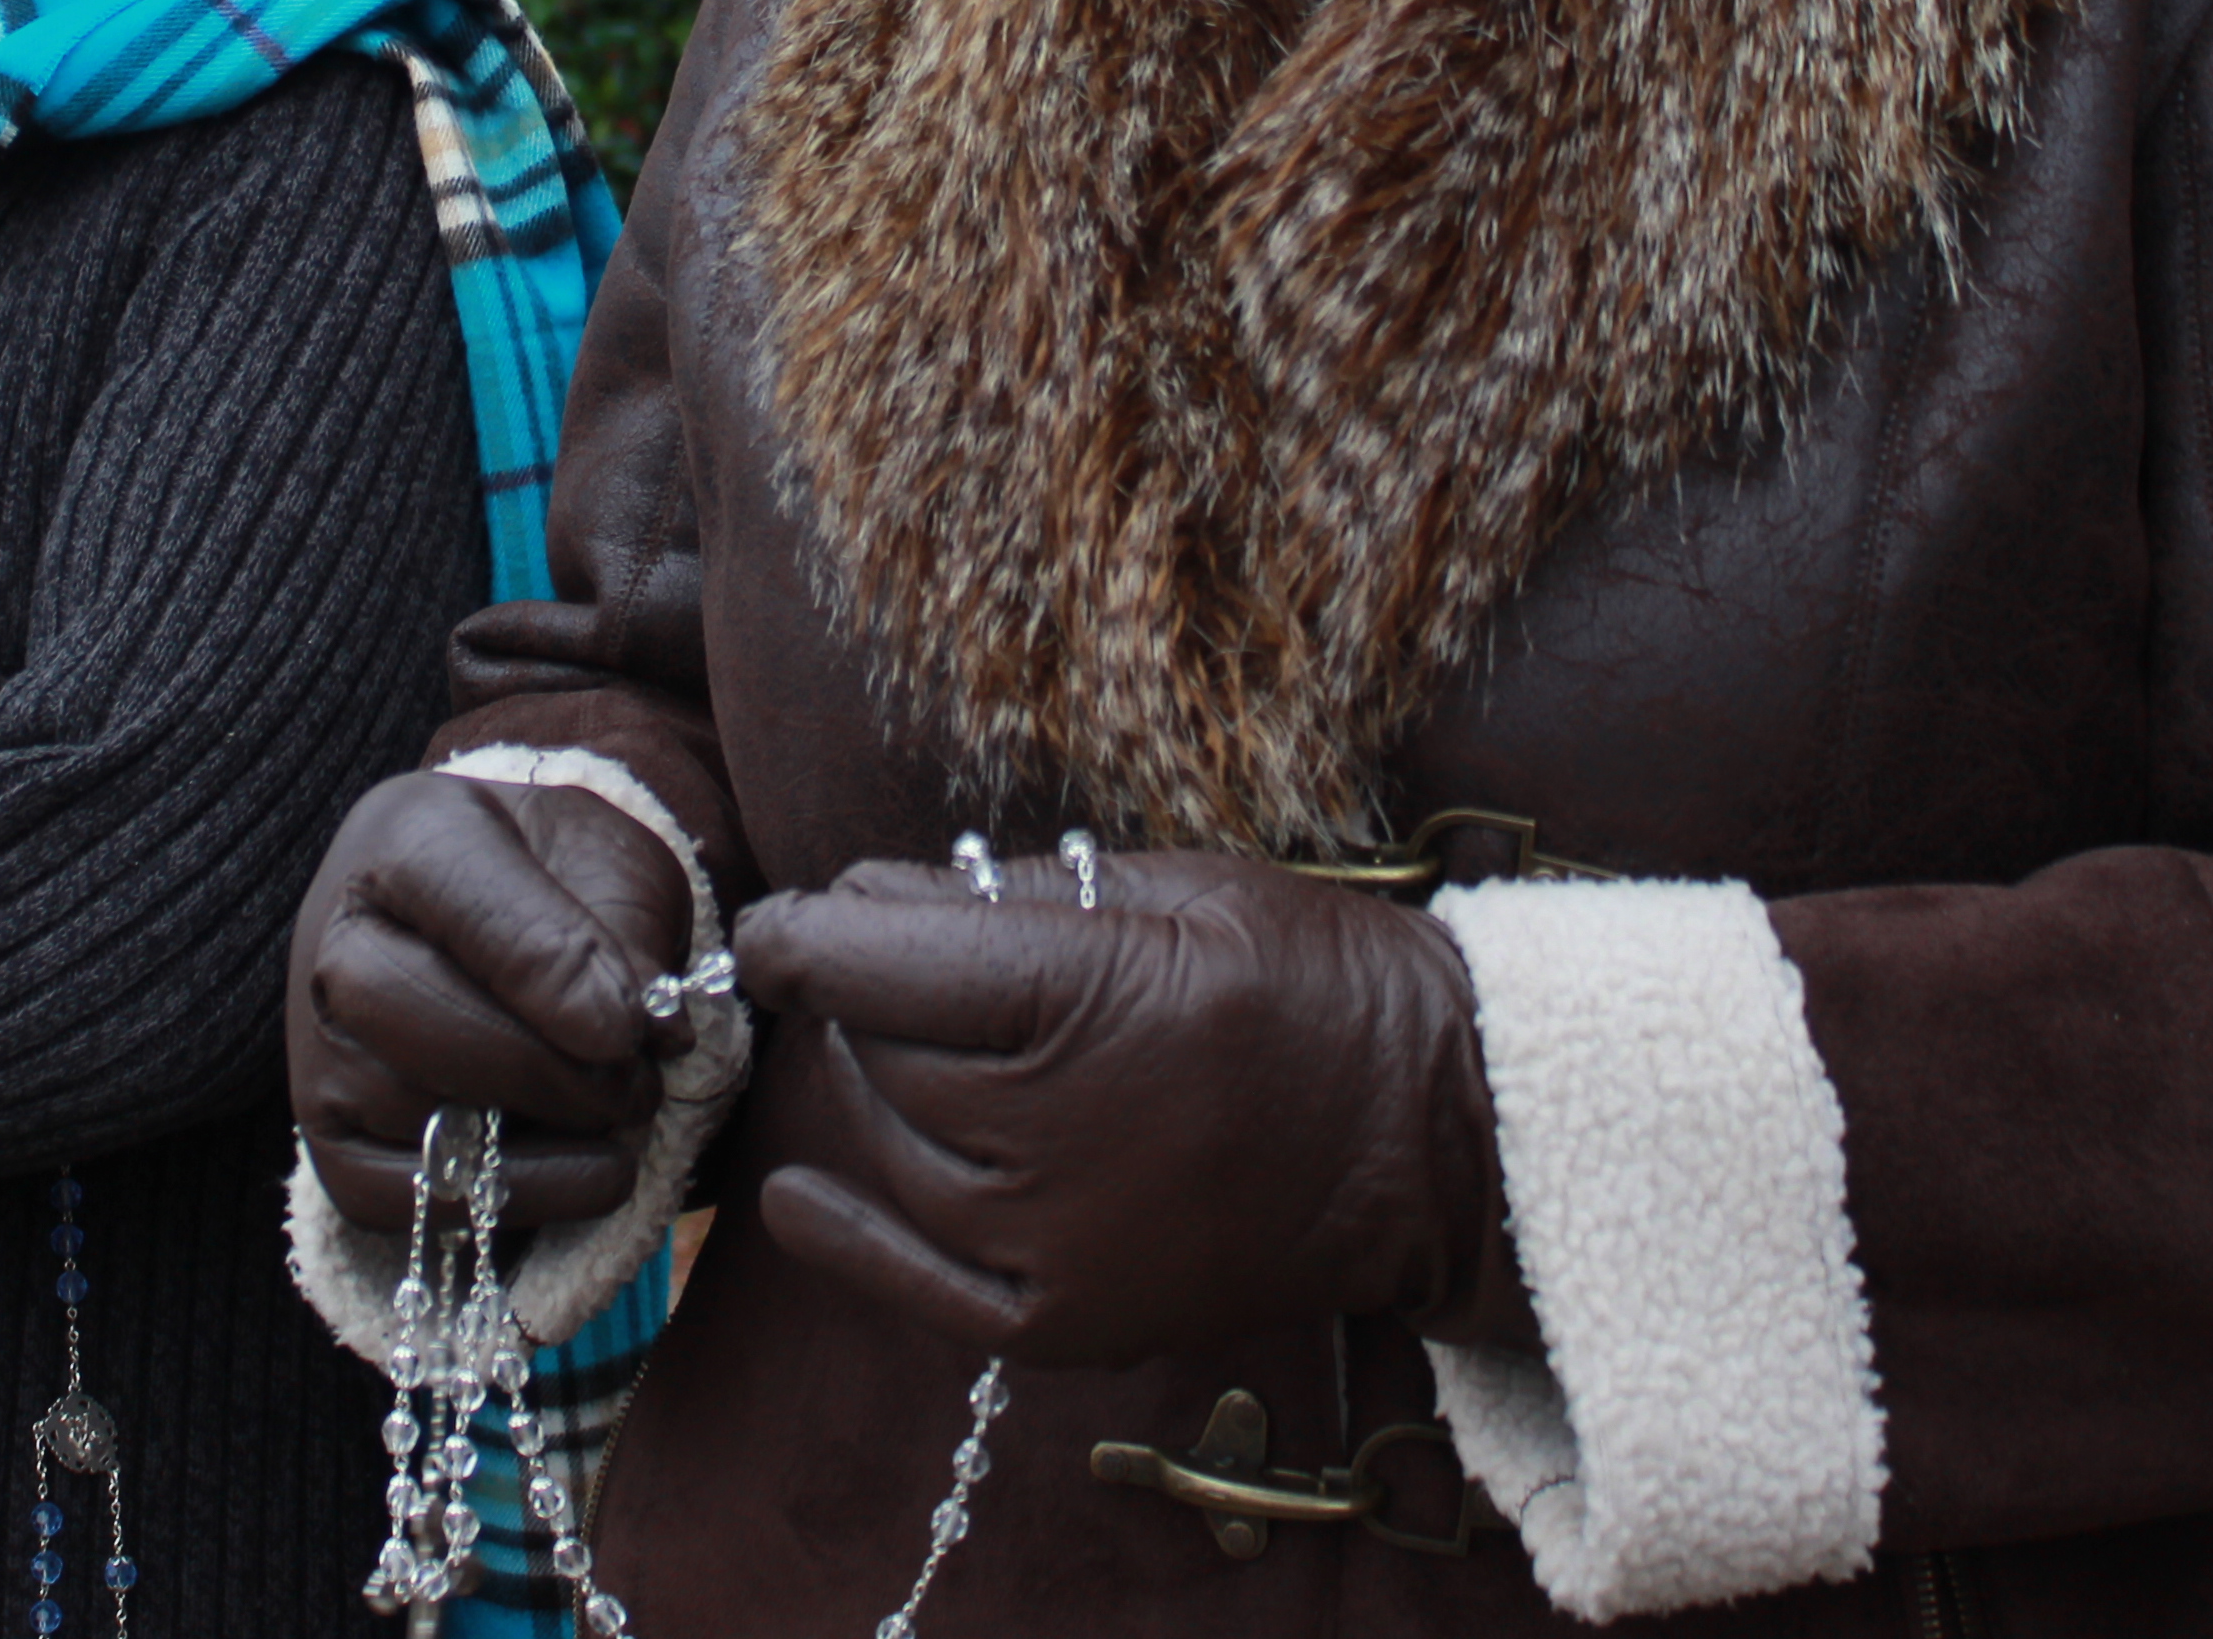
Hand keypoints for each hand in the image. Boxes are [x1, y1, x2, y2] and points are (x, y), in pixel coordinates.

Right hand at [291, 770, 694, 1232]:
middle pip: (408, 1010)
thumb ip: (625, 928)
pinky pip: (403, 1199)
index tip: (625, 1027)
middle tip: (635, 1083)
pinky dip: (505, 1199)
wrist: (499, 923)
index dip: (546, 966)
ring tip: (613, 1111)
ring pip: (413, 1110)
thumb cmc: (561, 887)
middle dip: (546, 1069)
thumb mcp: (612, 864)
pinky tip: (576, 1170)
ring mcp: (318, 1050)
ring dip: (541, 1134)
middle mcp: (334, 940)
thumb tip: (647, 1034)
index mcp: (409, 836)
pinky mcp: (331, 1145)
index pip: (460, 891)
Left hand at [731, 846, 1502, 1369]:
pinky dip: (847, 1236)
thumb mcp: (1172, 890)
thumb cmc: (1309, 982)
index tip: (778, 922)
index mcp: (1078, 998)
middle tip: (915, 962)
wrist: (1435, 1136)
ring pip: (894, 1146)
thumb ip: (1009, 895)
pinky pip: (916, 1282)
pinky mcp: (1068, 1323)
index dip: (802, 934)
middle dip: (873, 999)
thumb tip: (860, 896)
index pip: (865, 962)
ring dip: (889, 1090)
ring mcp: (1055, 1242)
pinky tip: (795, 1195)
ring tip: (945, 1045)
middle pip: (877, 1051)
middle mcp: (1051, 1131)